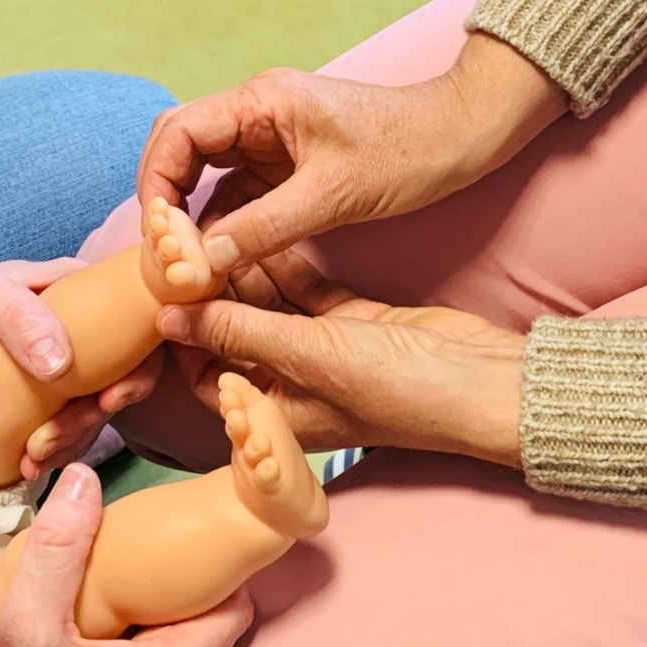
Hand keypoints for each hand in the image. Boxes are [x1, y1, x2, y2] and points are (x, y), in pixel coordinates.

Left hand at [0, 255, 163, 475]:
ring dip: (71, 442)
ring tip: (33, 460)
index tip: (110, 401)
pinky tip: (26, 465)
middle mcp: (78, 333)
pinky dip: (51, 451)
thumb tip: (63, 366)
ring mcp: (56, 371)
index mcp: (79, 296)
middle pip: (116, 381)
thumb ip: (19, 317)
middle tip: (51, 441)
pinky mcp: (33, 403)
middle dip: (92, 419)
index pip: (134, 329)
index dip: (137, 369)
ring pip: (89, 412)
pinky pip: (59, 429)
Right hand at [137, 34, 566, 273]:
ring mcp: (267, 140)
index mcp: (261, 101)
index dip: (156, 183)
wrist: (465, 135)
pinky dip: (221, 226)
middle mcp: (255, 115)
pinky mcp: (283, 166)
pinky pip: (235, 195)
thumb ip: (263, 227)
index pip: (177, 134)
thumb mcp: (334, 195)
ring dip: (191, 218)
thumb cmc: (409, 150)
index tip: (158, 235)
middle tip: (164, 253)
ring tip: (187, 264)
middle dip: (165, 201)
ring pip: (204, 176)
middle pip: (179, 151)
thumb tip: (203, 262)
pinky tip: (219, 259)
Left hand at [158, 247, 526, 465]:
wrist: (481, 380)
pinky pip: (302, 292)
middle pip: (234, 336)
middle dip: (212, 296)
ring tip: (217, 232)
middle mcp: (291, 385)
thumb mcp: (306, 356)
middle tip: (187, 249)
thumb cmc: (396, 387)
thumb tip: (169, 316)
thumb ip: (236, 331)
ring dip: (246, 274)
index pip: (207, 378)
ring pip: (267, 308)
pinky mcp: (347, 323)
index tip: (165, 291)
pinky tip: (261, 235)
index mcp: (273, 414)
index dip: (184, 337)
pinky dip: (285, 268)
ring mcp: (320, 352)